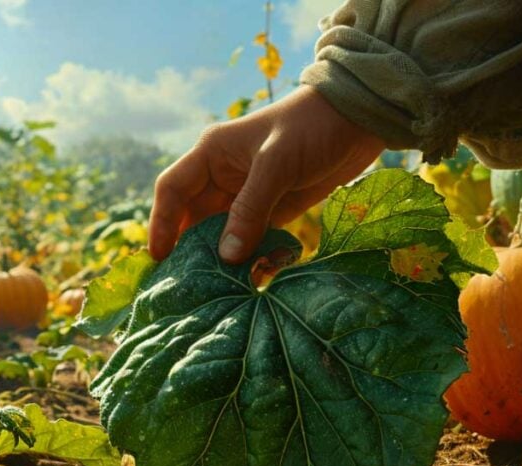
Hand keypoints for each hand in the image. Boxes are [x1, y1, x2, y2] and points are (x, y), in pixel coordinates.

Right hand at [148, 85, 384, 262]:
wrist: (360, 119)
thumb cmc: (312, 126)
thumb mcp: (277, 163)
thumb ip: (250, 208)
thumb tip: (227, 257)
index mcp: (211, 155)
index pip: (172, 190)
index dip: (162, 223)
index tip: (160, 257)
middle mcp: (223, 177)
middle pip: (193, 219)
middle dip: (190, 250)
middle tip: (186, 284)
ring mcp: (248, 196)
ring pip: (222, 234)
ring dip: (221, 260)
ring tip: (218, 290)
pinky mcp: (274, 211)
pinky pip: (252, 241)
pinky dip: (251, 259)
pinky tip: (254, 279)